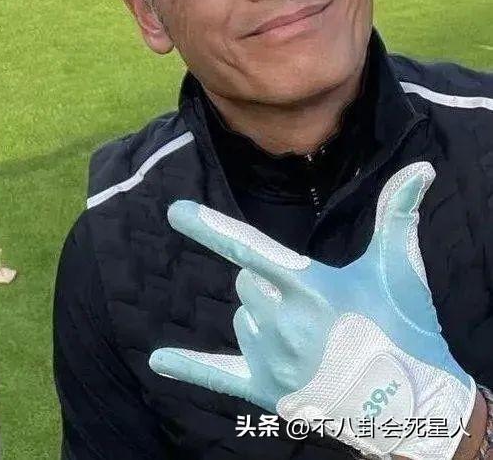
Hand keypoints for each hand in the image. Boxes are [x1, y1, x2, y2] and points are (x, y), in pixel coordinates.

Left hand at [149, 161, 475, 459]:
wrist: (414, 409)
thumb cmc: (406, 332)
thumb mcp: (399, 270)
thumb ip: (397, 215)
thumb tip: (421, 168)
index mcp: (309, 288)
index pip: (248, 248)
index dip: (210, 228)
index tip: (174, 210)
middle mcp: (284, 324)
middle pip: (245, 283)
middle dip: (269, 285)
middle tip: (315, 308)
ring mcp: (272, 360)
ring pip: (240, 318)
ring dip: (263, 320)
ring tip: (311, 341)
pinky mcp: (266, 391)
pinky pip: (216, 375)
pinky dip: (188, 367)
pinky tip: (158, 361)